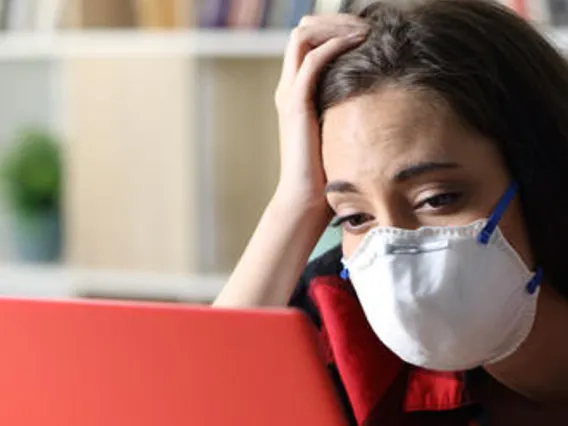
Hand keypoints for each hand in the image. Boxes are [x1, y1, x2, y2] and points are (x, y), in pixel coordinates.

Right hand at [274, 14, 368, 208]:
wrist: (307, 199)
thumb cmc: (328, 171)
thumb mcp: (340, 130)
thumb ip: (348, 108)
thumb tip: (382, 93)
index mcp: (297, 91)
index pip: (308, 40)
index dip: (335, 27)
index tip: (367, 31)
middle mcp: (289, 87)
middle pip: (304, 30)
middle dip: (336, 20)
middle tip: (367, 25)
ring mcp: (289, 94)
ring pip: (303, 36)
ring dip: (335, 26)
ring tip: (366, 30)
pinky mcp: (295, 105)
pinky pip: (311, 61)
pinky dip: (335, 45)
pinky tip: (360, 45)